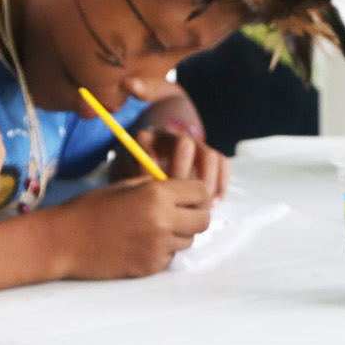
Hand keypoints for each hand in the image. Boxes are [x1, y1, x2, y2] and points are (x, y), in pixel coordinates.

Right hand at [52, 177, 212, 278]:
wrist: (64, 241)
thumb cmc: (90, 209)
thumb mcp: (125, 185)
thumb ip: (156, 186)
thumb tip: (181, 190)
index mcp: (157, 194)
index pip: (202, 192)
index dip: (197, 193)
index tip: (188, 196)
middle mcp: (163, 221)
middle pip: (203, 221)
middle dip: (194, 215)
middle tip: (178, 214)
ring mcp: (158, 247)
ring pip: (188, 241)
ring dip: (178, 234)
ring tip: (152, 229)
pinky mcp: (150, 267)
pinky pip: (169, 257)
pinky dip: (161, 251)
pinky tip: (139, 244)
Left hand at [114, 126, 229, 200]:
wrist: (146, 157)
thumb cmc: (130, 176)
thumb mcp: (122, 176)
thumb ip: (129, 186)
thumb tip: (142, 205)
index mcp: (144, 139)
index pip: (150, 150)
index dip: (154, 176)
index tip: (153, 198)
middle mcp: (170, 136)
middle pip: (185, 146)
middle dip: (183, 176)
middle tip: (179, 203)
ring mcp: (192, 142)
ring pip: (209, 154)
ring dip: (207, 182)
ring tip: (201, 207)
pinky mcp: (207, 153)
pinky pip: (222, 162)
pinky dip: (221, 184)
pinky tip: (212, 204)